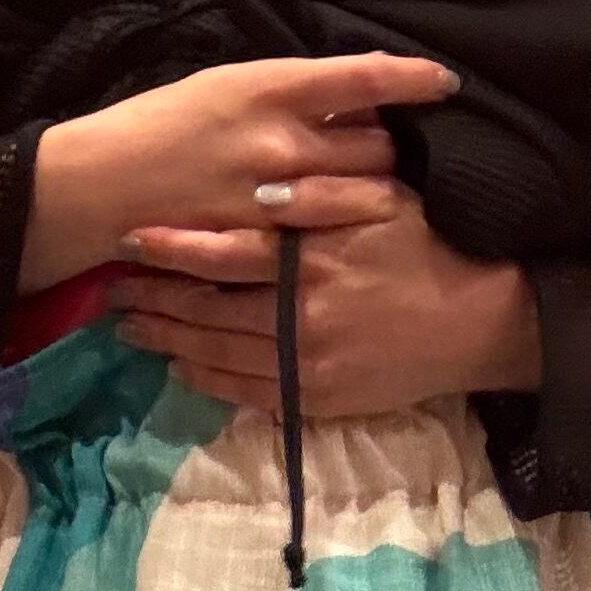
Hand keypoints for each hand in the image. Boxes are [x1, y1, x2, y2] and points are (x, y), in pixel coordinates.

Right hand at [18, 52, 458, 292]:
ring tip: (373, 197)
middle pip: (375, 142)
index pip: (364, 77)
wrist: (104, 188)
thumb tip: (334, 94)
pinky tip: (351, 234)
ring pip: (361, 193)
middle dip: (386, 147)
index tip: (442, 83)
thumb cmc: (160, 128)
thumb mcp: (225, 87)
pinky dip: (344, 232)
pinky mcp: (267, 245)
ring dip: (373, 193)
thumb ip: (283, 94)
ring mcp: (277, 198)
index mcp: (271, 88)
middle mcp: (284, 140)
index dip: (411, 78)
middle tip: (383, 152)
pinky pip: (327, 238)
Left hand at [109, 190, 542, 413]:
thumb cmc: (428, 249)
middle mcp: (299, 315)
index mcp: (311, 259)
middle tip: (112, 292)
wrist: (478, 322)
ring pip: (220, 355)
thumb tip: (262, 192)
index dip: (172, 247)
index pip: (223, 251)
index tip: (130, 238)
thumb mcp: (383, 199)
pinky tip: (182, 368)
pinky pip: (248, 393)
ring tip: (132, 330)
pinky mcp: (316, 399)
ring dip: (171, 343)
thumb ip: (321, 193)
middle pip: (208, 308)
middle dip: (156, 300)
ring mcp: (305, 364)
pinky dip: (209, 381)